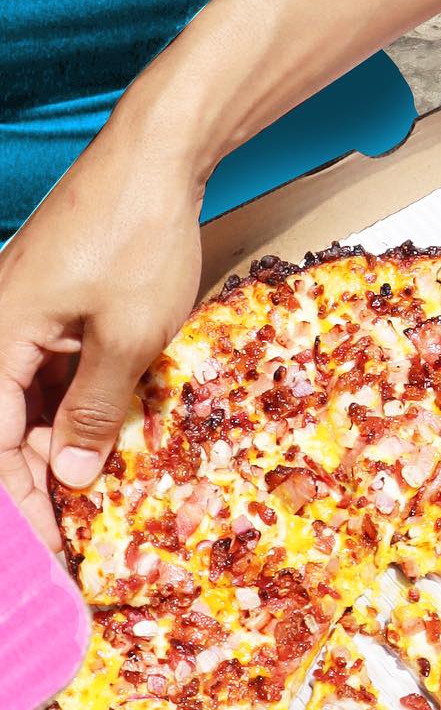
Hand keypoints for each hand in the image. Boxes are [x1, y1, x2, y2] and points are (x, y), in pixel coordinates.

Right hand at [0, 111, 203, 548]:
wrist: (157, 154)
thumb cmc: (139, 240)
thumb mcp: (130, 337)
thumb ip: (98, 409)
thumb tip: (73, 478)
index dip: (21, 505)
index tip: (46, 555)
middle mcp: (0, 328)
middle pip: (8, 427)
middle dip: (37, 485)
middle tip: (69, 541)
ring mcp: (30, 313)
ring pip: (34, 401)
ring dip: (61, 449)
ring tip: (91, 503)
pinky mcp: (60, 302)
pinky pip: (56, 369)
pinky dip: (77, 407)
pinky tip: (104, 439)